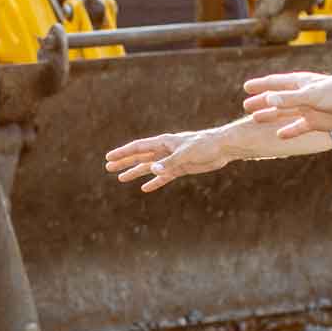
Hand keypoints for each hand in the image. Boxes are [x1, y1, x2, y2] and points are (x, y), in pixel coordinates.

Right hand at [104, 130, 230, 191]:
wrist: (222, 148)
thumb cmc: (205, 145)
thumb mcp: (186, 154)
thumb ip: (169, 163)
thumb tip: (152, 170)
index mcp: (163, 143)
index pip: (138, 148)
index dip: (122, 153)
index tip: (109, 158)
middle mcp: (164, 151)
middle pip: (139, 157)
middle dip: (124, 162)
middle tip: (108, 167)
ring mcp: (171, 160)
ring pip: (148, 167)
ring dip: (135, 172)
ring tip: (121, 178)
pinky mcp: (180, 168)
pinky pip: (163, 177)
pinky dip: (154, 182)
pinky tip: (146, 188)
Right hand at [243, 72, 331, 137]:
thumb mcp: (312, 96)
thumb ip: (290, 99)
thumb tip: (268, 100)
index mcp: (301, 83)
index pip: (275, 83)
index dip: (260, 85)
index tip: (246, 87)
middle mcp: (303, 95)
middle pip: (278, 99)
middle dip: (262, 101)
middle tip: (245, 105)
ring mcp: (310, 109)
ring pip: (286, 113)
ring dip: (271, 116)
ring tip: (256, 119)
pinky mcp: (318, 122)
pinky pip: (299, 127)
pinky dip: (289, 131)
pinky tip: (280, 136)